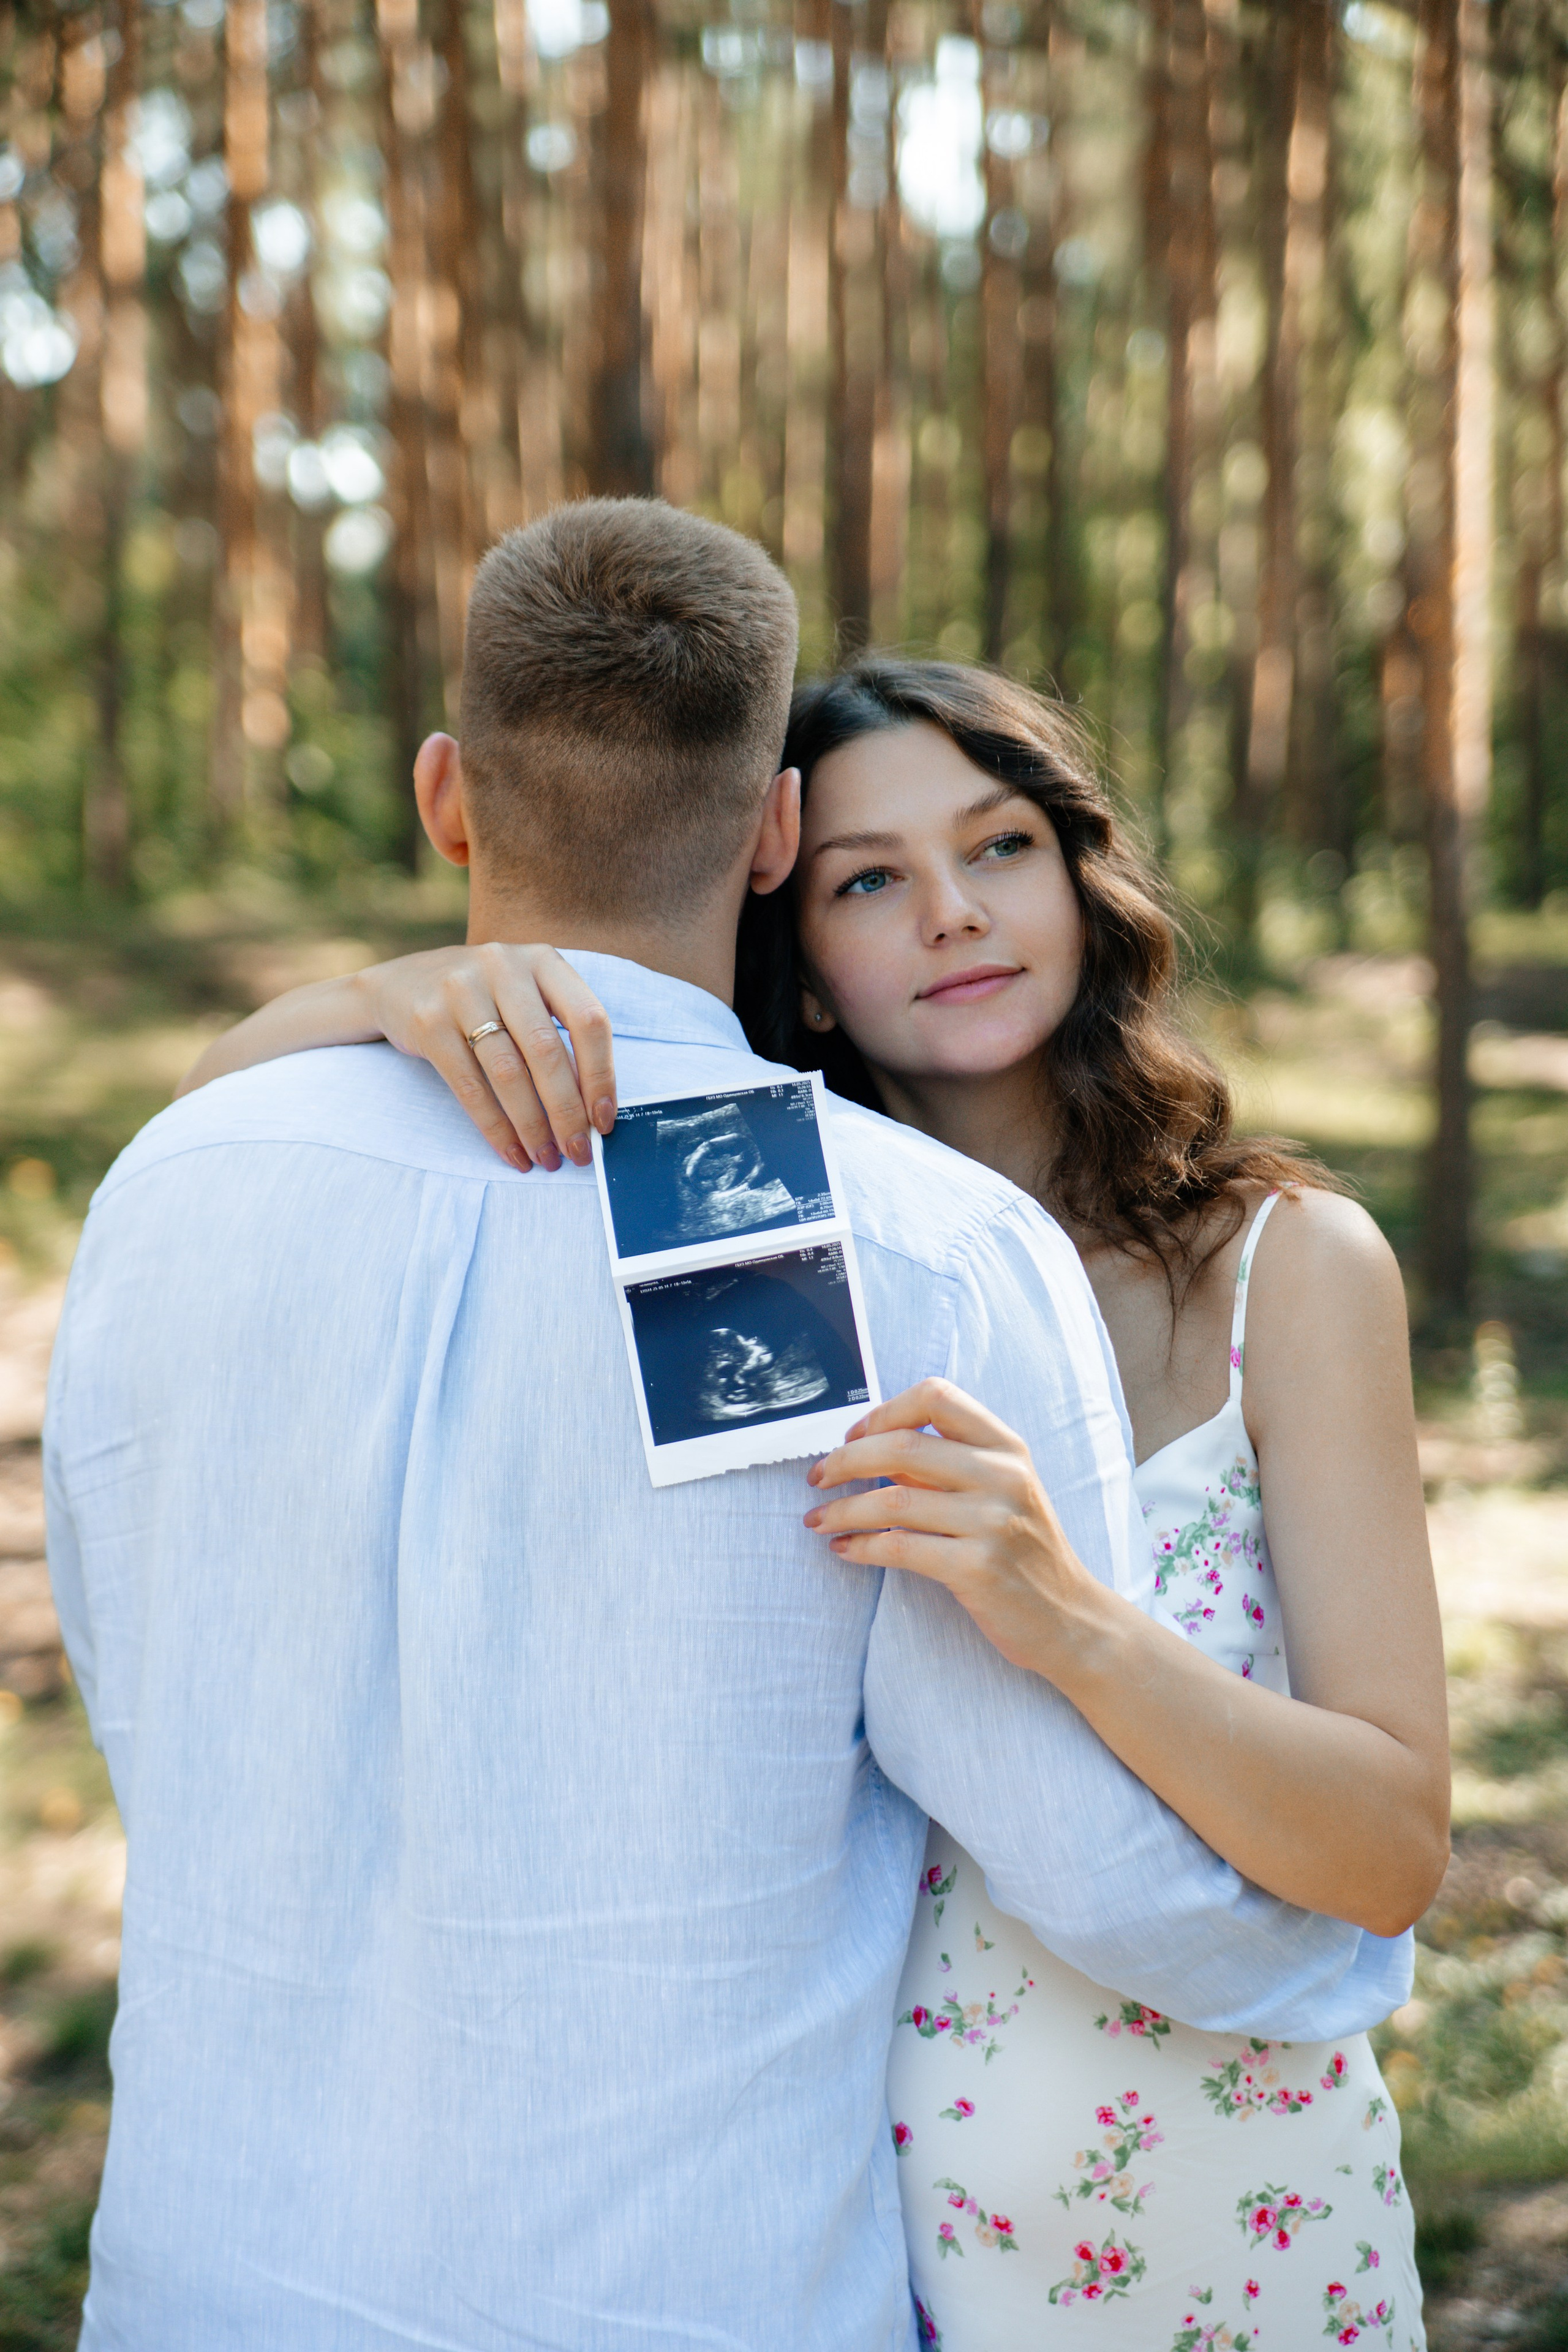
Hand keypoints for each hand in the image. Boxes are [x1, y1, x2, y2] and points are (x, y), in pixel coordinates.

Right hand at [358, 943, 616, 1171]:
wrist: (399, 985)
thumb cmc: (481, 1000)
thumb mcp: (524, 996)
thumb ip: (558, 1036)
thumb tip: (592, 1109)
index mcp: (542, 960)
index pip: (588, 1020)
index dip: (601, 1075)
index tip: (604, 1120)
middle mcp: (503, 966)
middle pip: (547, 1051)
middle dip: (567, 1111)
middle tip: (578, 1151)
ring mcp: (461, 990)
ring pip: (508, 1072)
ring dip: (532, 1126)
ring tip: (546, 1158)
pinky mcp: (428, 1021)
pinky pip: (469, 1087)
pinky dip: (495, 1127)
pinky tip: (512, 1151)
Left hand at [803, 1378, 1107, 1680]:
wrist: (1070, 1619)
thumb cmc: (1023, 1551)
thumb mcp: (999, 1491)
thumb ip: (944, 1465)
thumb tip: (870, 1447)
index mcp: (1007, 1447)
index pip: (936, 1396)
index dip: (884, 1412)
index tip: (852, 1436)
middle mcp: (1004, 1476)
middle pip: (902, 1445)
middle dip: (845, 1460)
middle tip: (818, 1477)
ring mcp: (993, 1522)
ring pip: (892, 1499)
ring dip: (841, 1509)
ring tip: (817, 1519)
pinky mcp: (978, 1569)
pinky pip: (899, 1547)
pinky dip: (860, 1546)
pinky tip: (844, 1549)